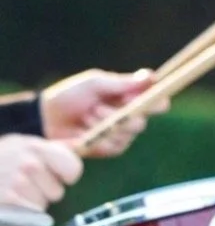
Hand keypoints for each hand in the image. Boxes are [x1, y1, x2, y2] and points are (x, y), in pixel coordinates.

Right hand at [0, 135, 82, 209]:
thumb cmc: (2, 158)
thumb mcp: (25, 145)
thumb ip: (54, 149)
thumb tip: (81, 147)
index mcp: (37, 147)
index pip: (73, 168)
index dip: (66, 175)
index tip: (56, 174)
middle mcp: (29, 164)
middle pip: (58, 191)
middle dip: (44, 190)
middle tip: (25, 183)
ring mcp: (17, 184)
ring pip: (42, 205)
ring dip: (31, 202)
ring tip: (14, 190)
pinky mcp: (8, 201)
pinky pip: (29, 215)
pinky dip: (21, 213)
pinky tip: (9, 201)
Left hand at [40, 69, 162, 157]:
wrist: (46, 119)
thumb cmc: (71, 96)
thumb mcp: (94, 83)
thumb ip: (122, 82)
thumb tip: (150, 76)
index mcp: (132, 96)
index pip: (158, 99)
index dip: (157, 98)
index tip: (144, 97)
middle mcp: (133, 115)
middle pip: (144, 118)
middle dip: (120, 113)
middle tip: (98, 106)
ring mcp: (124, 133)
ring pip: (128, 132)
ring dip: (104, 122)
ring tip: (86, 116)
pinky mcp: (112, 148)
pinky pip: (116, 145)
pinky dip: (100, 136)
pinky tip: (85, 130)